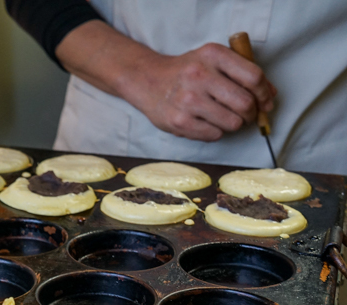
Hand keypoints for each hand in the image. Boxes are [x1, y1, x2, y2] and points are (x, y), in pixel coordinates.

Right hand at [56, 22, 276, 141]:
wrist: (147, 81)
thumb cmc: (187, 72)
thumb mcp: (213, 60)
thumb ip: (242, 73)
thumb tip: (270, 96)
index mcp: (212, 55)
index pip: (254, 77)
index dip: (265, 93)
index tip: (265, 102)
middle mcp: (199, 75)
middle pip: (245, 103)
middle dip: (251, 113)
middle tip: (245, 115)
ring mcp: (188, 100)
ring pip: (232, 122)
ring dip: (234, 124)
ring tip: (224, 118)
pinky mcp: (179, 121)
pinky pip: (214, 135)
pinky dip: (216, 132)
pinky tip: (207, 123)